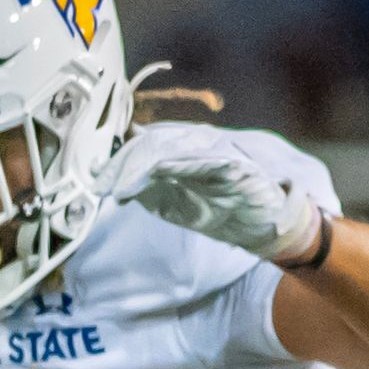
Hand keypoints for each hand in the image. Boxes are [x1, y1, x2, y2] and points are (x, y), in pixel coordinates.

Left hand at [113, 124, 324, 264]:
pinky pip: (210, 160)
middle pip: (156, 141)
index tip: (95, 179)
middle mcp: (204, 145)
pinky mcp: (241, 167)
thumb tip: (117, 186)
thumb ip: (151, 191)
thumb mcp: (178, 203)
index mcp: (186, 152)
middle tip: (101, 183)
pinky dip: (183, 163)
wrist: (273, 227)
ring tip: (122, 184)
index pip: (147, 144)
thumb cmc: (226, 212)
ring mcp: (223, 152)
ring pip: (178, 146)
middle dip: (125, 162)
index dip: (119, 159)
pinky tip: (160, 170)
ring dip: (146, 163)